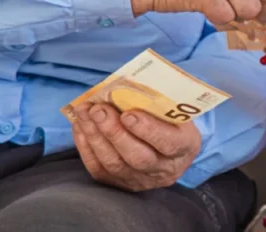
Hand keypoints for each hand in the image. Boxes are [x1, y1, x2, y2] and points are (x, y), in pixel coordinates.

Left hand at [71, 103, 201, 191]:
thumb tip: (126, 83)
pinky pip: (99, 169)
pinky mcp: (120, 183)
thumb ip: (156, 99)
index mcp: (185, 146)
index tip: (128, 114)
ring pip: (114, 164)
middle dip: (114, 132)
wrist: (167, 146)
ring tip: (84, 112)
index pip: (168, 143)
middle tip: (98, 110)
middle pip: (137, 158)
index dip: (147, 130)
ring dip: (95, 136)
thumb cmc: (169, 119)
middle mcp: (164, 169)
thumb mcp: (174, 108)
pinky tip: (80, 125)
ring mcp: (141, 180)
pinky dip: (85, 146)